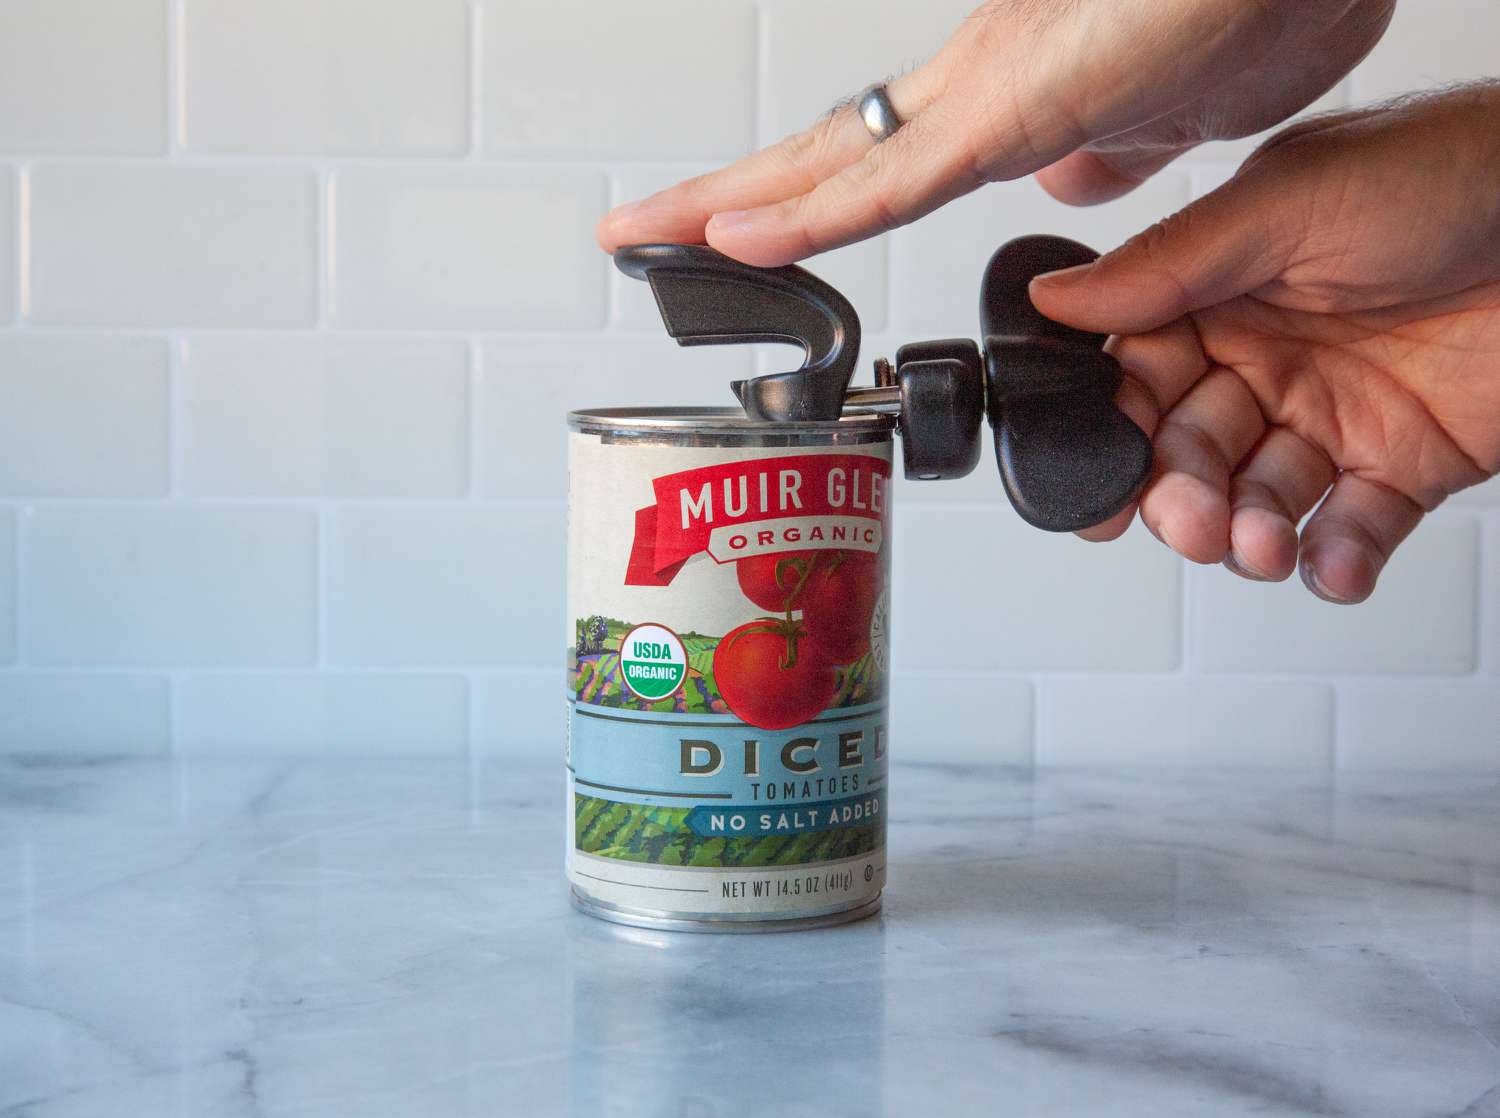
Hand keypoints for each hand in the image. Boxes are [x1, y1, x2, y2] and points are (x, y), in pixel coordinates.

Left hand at [597, 0, 1394, 264]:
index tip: (752, 239)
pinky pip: (892, 180)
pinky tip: (740, 240)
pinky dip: (813, 221)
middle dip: (721, 198)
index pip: (874, 164)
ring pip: (828, 166)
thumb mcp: (1171, 122)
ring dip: (726, 204)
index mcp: (1004, 100)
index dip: (806, 204)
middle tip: (639, 230)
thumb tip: (1070, 191)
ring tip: (637, 236)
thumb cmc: (1255, 10)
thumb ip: (1111, 159)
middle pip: (819, 157)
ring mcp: (981, 96)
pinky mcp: (1010, 108)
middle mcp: (971, 90)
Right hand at [1029, 84, 1499, 602]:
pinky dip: (1335, 561)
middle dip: (1181, 495)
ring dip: (1249, 536)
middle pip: (1188, 450)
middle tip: (1194, 519)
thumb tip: (1052, 297)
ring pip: (1258, 500)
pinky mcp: (1406, 463)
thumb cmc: (1455, 174)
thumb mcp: (1290, 204)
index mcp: (1224, 293)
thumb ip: (1168, 264)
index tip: (1103, 479)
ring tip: (1265, 546)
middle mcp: (1270, 359)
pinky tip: (1331, 564)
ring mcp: (1335, 416)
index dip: (1115, 431)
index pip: (1139, 376)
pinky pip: (1353, 529)